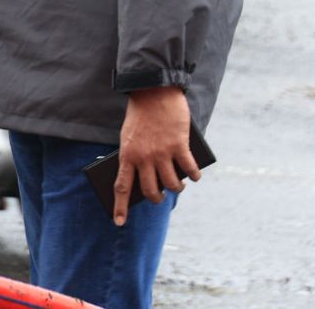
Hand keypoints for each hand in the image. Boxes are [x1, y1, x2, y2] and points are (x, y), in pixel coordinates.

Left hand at [113, 85, 197, 225]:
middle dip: (156, 199)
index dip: (120, 207)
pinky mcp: (179, 146)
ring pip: (172, 185)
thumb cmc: (140, 114)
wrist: (153, 91)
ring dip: (177, 189)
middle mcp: (144, 157)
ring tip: (180, 186)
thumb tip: (148, 177)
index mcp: (127, 155)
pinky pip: (189, 170)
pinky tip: (195, 176)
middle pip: (150, 191)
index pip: (121, 187)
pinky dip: (194, 176)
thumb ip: (135, 156)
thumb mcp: (129, 136)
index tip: (119, 223)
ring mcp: (162, 153)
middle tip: (160, 198)